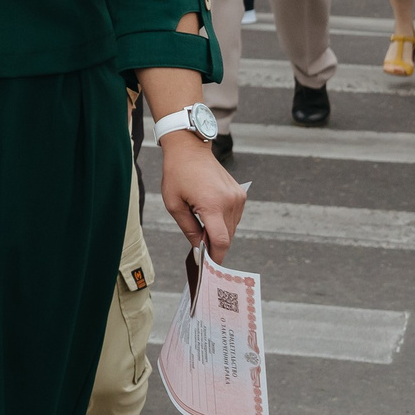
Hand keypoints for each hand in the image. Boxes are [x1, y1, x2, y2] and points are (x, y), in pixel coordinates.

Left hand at [158, 133, 245, 261]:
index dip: (216, 257)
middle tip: (199, 243)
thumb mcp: (174, 204)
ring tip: (201, 220)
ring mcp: (238, 197)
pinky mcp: (240, 194)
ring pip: (231, 228)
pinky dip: (223, 220)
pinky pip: (234, 217)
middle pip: (227, 236)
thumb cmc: (177, 174)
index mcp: (212, 205)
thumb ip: (189, 229)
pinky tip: (209, 211)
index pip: (221, 241)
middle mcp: (230, 202)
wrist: (189, 149)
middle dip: (213, 244)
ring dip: (219, 231)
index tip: (209, 266)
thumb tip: (199, 249)